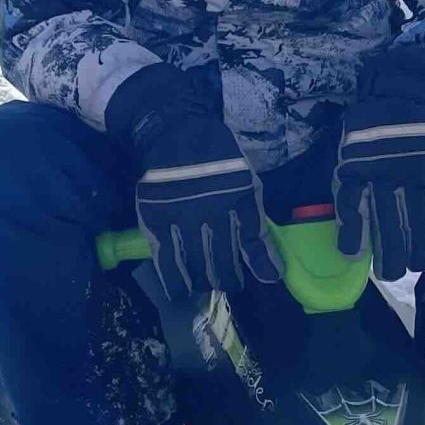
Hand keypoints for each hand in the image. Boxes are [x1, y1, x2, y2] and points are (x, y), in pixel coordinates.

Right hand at [105, 65, 279, 302]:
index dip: (260, 265)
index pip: (253, 242)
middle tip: (228, 284)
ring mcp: (182, 219)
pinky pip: (165, 259)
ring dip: (202, 282)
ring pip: (195, 264)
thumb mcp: (246, 181)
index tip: (268, 278)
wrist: (176, 132)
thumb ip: (254, 218)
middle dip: (227, 279)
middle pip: (222, 260)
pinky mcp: (156, 221)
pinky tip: (177, 293)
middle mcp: (212, 213)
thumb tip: (268, 257)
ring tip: (205, 288)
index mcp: (238, 200)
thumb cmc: (218, 157)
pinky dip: (172, 280)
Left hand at [334, 47, 424, 278]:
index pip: (353, 209)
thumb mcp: (347, 158)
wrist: (404, 94)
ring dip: (420, 252)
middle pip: (390, 225)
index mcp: (358, 167)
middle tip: (391, 275)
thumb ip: (347, 196)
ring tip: (418, 266)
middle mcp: (388, 172)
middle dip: (392, 257)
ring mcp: (419, 171)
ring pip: (421, 223)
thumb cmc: (370, 133)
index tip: (355, 256)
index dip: (353, 237)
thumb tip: (348, 246)